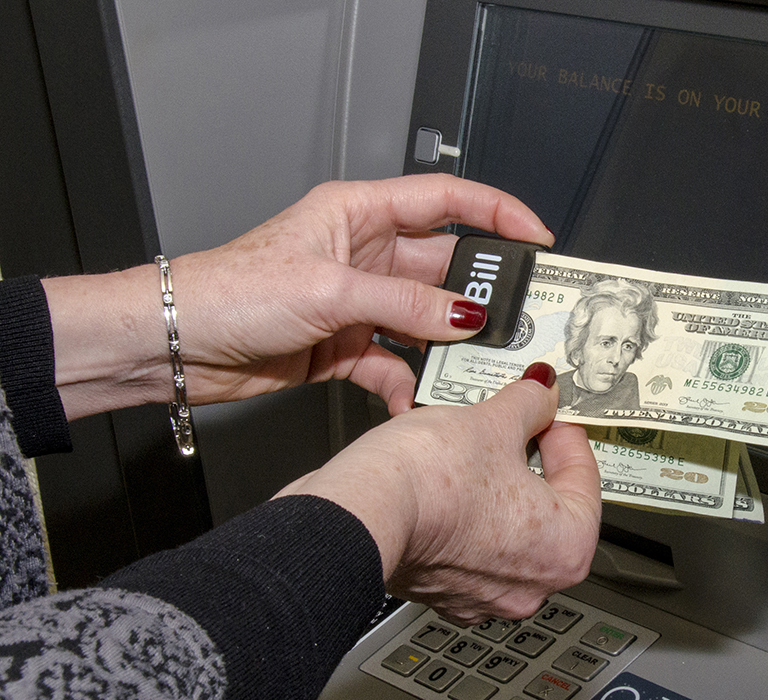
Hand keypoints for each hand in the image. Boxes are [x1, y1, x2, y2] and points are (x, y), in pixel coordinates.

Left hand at [45, 174, 552, 419]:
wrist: (171, 345)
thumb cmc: (228, 291)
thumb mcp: (328, 290)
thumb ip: (404, 306)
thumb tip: (466, 318)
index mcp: (361, 213)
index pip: (446, 200)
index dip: (498, 214)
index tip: (539, 241)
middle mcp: (365, 255)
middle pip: (443, 269)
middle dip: (481, 296)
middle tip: (521, 321)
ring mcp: (357, 303)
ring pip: (425, 322)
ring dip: (449, 347)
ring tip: (483, 369)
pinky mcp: (344, 347)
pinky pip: (396, 364)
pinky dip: (410, 385)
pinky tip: (422, 402)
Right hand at [275, 364, 600, 623]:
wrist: (357, 511)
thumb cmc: (428, 482)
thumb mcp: (493, 420)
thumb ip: (529, 403)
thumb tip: (541, 393)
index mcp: (565, 549)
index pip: (585, 478)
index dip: (565, 431)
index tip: (549, 409)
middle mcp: (530, 585)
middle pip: (549, 507)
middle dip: (531, 458)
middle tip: (517, 420)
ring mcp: (482, 595)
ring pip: (506, 527)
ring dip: (496, 485)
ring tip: (476, 442)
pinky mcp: (440, 590)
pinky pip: (466, 544)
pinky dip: (463, 511)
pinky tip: (445, 478)